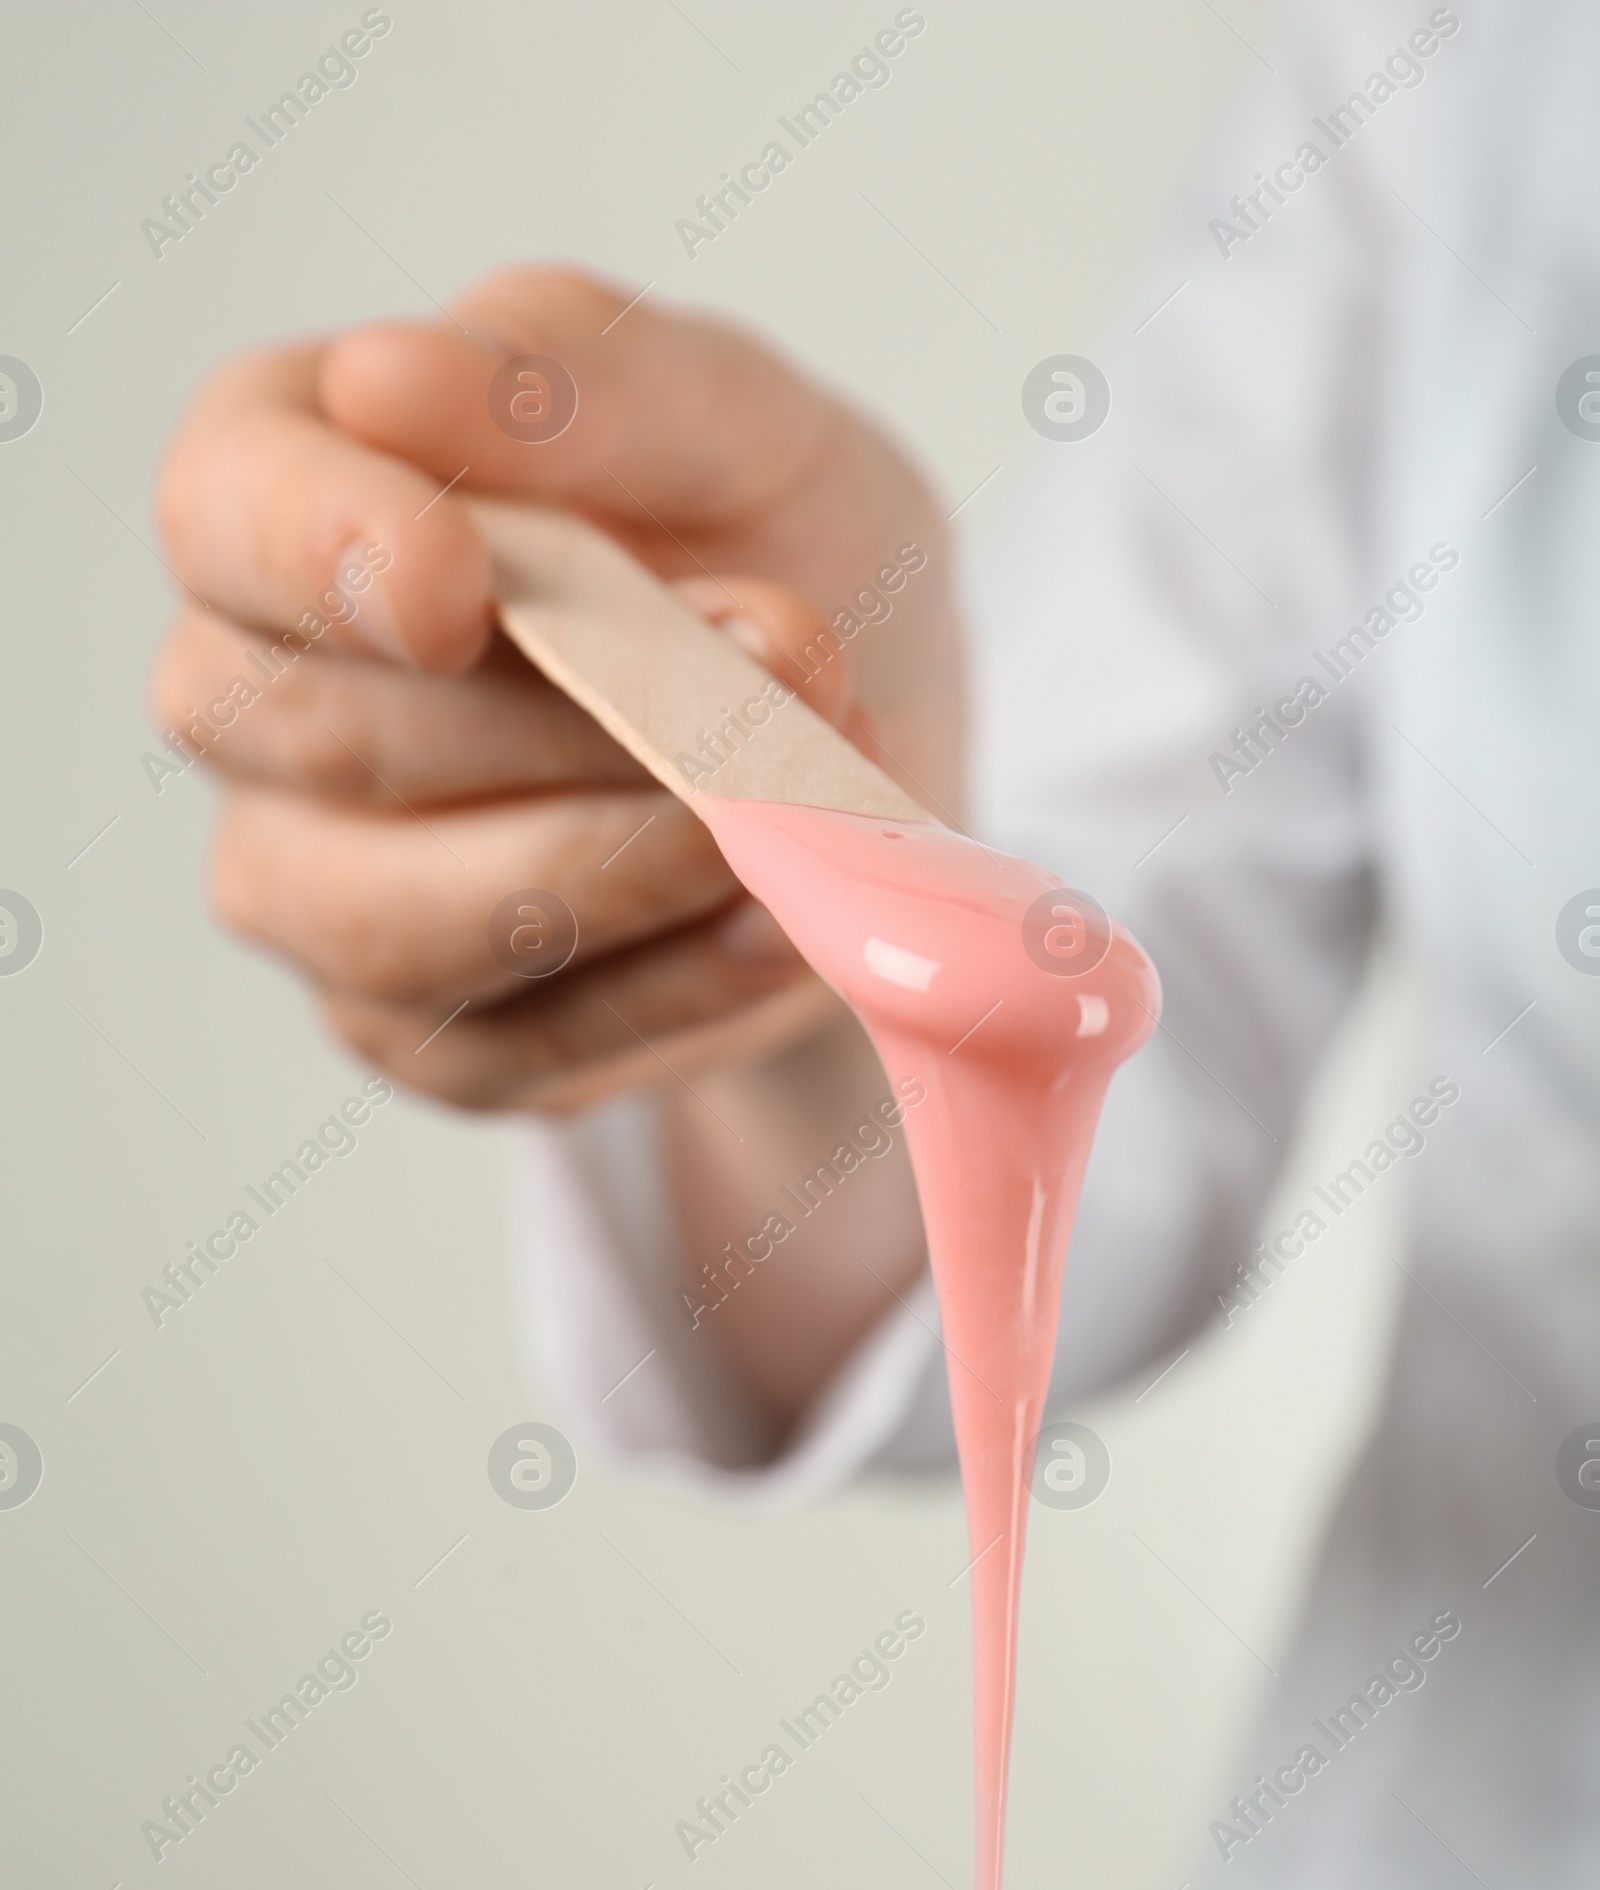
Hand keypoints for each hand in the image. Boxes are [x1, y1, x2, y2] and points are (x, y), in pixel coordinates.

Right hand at [149, 266, 963, 1115]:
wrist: (860, 740)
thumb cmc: (764, 543)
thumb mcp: (737, 419)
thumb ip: (586, 373)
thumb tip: (391, 376)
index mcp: (286, 491)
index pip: (227, 517)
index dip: (323, 553)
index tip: (455, 588)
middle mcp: (257, 701)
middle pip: (328, 740)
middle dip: (566, 727)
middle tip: (778, 677)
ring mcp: (317, 886)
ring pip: (399, 927)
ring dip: (621, 874)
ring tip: (790, 820)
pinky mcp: (423, 1033)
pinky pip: (514, 1046)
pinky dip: (666, 989)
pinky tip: (776, 926)